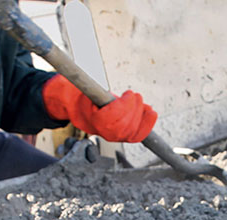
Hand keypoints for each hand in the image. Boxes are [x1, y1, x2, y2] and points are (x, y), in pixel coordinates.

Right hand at [42, 75, 156, 143]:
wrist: (82, 109)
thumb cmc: (84, 96)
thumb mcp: (84, 87)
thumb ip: (85, 84)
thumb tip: (75, 76)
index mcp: (91, 120)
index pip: (110, 119)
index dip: (123, 107)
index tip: (129, 94)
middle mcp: (102, 132)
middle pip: (123, 127)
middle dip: (134, 110)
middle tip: (136, 96)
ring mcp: (114, 136)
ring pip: (131, 132)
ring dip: (141, 115)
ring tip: (141, 102)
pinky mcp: (123, 136)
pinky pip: (137, 136)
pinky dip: (147, 124)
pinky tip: (151, 113)